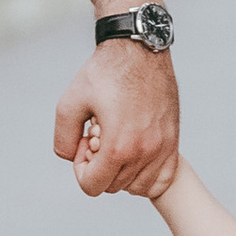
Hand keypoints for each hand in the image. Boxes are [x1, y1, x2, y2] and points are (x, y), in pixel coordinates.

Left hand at [54, 38, 179, 198]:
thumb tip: (72, 158)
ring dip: (122, 171)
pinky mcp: (173, 141)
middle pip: (113, 186)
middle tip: (100, 136)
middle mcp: (144, 152)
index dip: (81, 169)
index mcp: (118, 146)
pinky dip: (145, 174)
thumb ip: (63, 139)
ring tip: (118, 142)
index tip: (86, 143)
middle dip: (100, 166)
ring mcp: (162, 148)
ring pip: (137, 185)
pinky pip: (162, 178)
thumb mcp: (69, 103)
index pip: (93, 186)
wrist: (139, 50)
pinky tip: (134, 152)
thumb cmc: (105, 73)